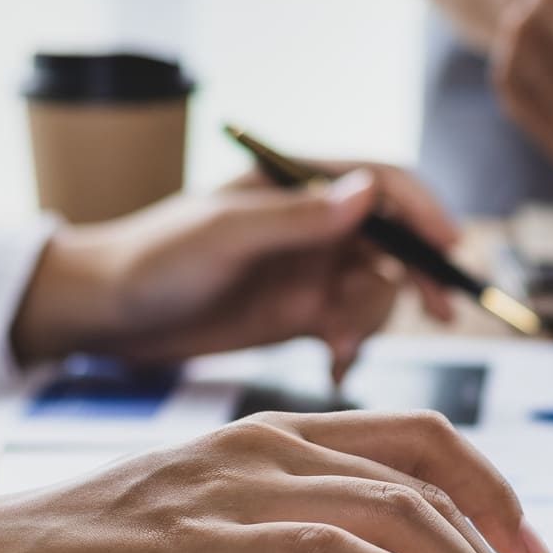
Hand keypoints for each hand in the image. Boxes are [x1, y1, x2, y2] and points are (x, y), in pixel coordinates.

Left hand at [13, 167, 463, 375]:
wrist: (103, 316)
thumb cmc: (149, 259)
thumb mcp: (222, 236)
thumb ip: (295, 218)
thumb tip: (369, 192)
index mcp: (296, 183)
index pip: (383, 183)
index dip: (423, 212)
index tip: (449, 248)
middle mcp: (312, 223)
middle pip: (396, 240)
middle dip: (419, 274)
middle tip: (439, 314)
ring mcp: (309, 270)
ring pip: (379, 289)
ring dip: (375, 319)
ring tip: (340, 346)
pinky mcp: (300, 314)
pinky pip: (352, 328)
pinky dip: (354, 348)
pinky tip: (334, 369)